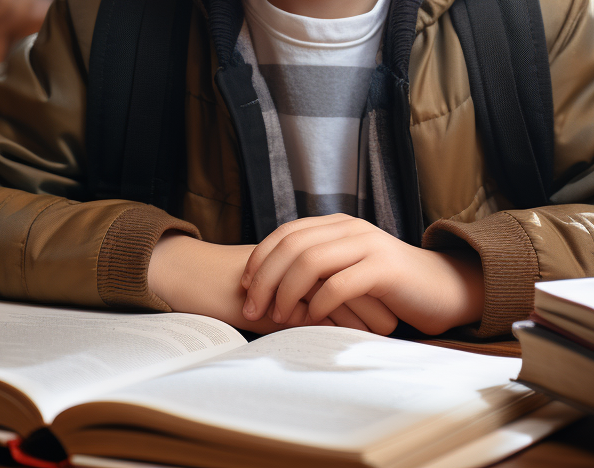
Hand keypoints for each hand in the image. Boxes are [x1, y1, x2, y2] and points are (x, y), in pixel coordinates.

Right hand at [146, 232, 394, 333]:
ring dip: (360, 312)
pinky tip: (351, 336)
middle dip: (371, 301)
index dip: (364, 289)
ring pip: (336, 292)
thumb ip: (300, 299)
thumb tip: (331, 317)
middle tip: (393, 321)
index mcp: (300, 257)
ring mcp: (292, 277)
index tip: (386, 308)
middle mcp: (301, 263)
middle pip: (346, 279)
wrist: (199, 278)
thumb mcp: (273, 292)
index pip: (342, 271)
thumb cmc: (233, 288)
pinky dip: (335, 323)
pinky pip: (314, 308)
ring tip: (383, 328)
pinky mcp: (282, 294)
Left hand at [240, 214, 484, 335]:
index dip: (261, 257)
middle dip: (266, 277)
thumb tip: (269, 284)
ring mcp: (368, 245)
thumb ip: (319, 266)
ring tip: (277, 316)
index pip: (287, 233)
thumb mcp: (348, 267)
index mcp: (337, 224)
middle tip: (252, 308)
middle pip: (293, 245)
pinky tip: (311, 318)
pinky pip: (340, 283)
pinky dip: (319, 302)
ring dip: (287, 291)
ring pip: (312, 261)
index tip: (244, 285)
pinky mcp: (383, 269)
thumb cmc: (388, 287)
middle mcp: (350, 228)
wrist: (442, 289)